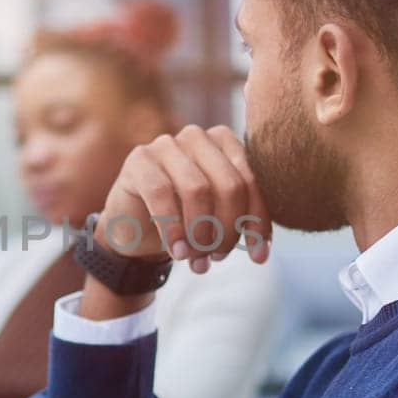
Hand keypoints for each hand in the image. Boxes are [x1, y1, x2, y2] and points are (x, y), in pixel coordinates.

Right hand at [81, 125, 271, 320]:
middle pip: (230, 185)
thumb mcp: (219, 219)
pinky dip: (172, 229)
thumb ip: (242, 222)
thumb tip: (263, 253)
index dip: (257, 221)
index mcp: (226, 142)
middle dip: (228, 229)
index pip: (252, 182)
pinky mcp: (138, 159)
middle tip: (218, 256)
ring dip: (200, 233)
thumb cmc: (184, 219)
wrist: (134, 226)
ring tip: (197, 260)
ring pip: (198, 190)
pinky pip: (161, 194)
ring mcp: (166, 144)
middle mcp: (198, 137)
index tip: (258, 256)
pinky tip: (176, 252)